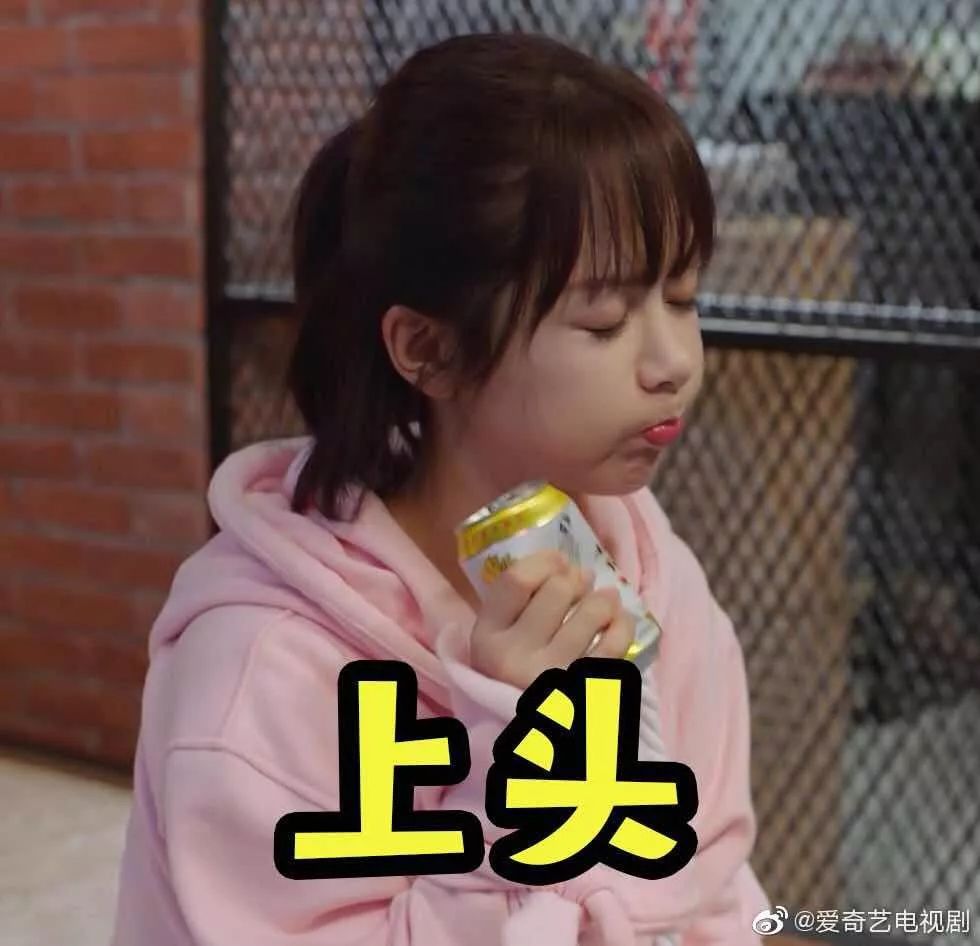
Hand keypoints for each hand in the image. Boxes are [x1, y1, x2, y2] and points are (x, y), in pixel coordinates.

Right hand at [469, 549, 634, 689]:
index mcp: (486, 638)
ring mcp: (550, 675)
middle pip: (556, 590)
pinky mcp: (582, 690)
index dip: (544, 561)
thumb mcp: (494, 642)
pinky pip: (614, 646)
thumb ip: (512, 605)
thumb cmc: (507, 679)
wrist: (521, 739)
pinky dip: (623, 625)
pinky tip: (620, 621)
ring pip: (590, 613)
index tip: (559, 560)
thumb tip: (564, 565)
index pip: (516, 581)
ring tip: (606, 599)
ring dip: (604, 599)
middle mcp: (514, 656)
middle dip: (576, 578)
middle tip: (583, 581)